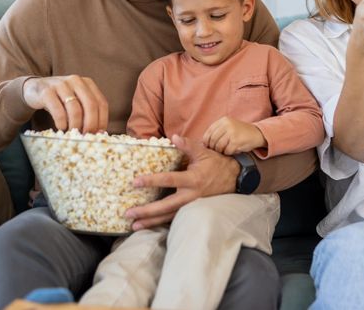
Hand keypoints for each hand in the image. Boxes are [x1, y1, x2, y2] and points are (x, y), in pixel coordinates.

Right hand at [22, 75, 107, 132]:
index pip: (101, 103)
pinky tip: (61, 128)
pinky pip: (58, 110)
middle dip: (90, 124)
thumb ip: (87, 112)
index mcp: (87, 83)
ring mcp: (61, 84)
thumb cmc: (59, 99)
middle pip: (90, 105)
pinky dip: (61, 122)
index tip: (99, 134)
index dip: (102, 120)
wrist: (34, 89)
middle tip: (86, 136)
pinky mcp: (46, 91)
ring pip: (75, 108)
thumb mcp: (76, 101)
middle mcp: (76, 81)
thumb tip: (99, 133)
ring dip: (75, 125)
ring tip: (72, 133)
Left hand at [124, 135, 239, 229]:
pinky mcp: (192, 211)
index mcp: (193, 179)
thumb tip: (174, 137)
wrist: (234, 178)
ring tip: (134, 226)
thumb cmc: (216, 163)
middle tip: (128, 213)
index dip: (151, 181)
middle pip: (165, 206)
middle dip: (146, 211)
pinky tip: (148, 225)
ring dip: (151, 222)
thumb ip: (188, 145)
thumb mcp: (203, 152)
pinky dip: (160, 223)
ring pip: (168, 216)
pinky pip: (174, 218)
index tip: (135, 182)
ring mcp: (191, 206)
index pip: (168, 180)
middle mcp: (191, 196)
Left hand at [202, 117, 266, 154]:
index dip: (206, 141)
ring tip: (225, 150)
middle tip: (217, 150)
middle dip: (213, 148)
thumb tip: (204, 143)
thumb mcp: (228, 126)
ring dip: (221, 151)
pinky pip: (227, 151)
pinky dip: (228, 153)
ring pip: (218, 146)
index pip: (208, 132)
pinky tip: (232, 150)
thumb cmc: (240, 132)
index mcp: (223, 120)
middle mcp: (227, 125)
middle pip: (212, 140)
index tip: (208, 146)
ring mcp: (232, 133)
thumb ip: (218, 131)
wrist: (257, 133)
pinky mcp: (236, 141)